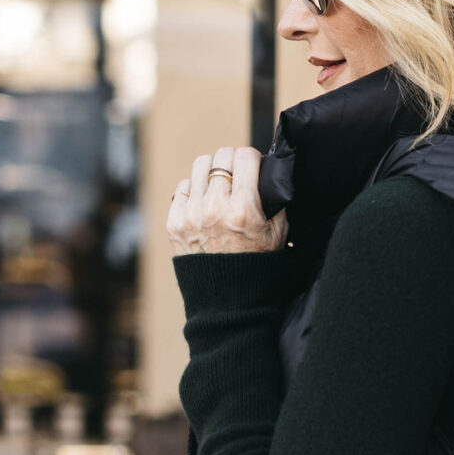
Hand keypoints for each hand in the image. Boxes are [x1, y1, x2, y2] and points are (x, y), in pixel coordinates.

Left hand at [167, 144, 284, 255]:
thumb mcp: (278, 231)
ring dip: (212, 170)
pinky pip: (183, 186)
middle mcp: (215, 209)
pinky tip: (205, 202)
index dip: (252, 158)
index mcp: (243, 210)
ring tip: (220, 184)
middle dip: (233, 161)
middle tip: (238, 174)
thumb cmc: (257, 263)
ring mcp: (192, 215)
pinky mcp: (175, 223)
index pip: (245, 156)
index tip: (254, 165)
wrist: (228, 298)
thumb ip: (275, 198)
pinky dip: (195, 189)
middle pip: (222, 156)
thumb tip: (270, 171)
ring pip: (200, 165)